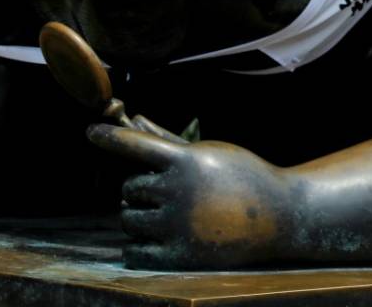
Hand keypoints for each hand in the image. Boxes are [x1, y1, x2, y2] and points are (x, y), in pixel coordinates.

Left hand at [87, 124, 292, 268]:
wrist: (281, 215)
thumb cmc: (243, 177)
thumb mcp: (209, 153)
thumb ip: (167, 137)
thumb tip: (133, 117)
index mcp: (186, 160)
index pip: (134, 144)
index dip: (109, 136)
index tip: (91, 130)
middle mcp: (177, 190)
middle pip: (129, 187)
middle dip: (142, 189)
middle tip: (171, 192)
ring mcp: (176, 224)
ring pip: (128, 218)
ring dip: (139, 216)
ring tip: (168, 214)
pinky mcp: (179, 254)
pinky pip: (134, 251)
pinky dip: (138, 245)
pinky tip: (156, 238)